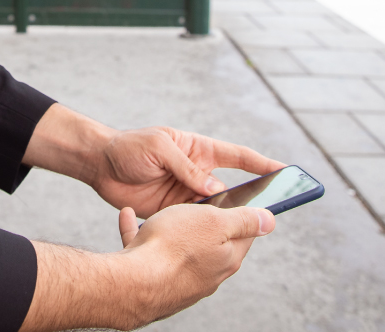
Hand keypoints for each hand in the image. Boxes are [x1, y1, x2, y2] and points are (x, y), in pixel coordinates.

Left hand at [93, 126, 283, 217]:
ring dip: (226, 217)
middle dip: (250, 198)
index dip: (261, 163)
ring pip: (215, 209)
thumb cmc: (129, 147)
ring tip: (241, 228)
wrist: (99, 166)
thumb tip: (213, 188)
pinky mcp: (173, 212)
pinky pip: (194, 222)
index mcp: (198, 149)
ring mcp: (186, 193)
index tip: (286, 171)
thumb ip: (186, 167)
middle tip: (270, 210)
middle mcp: (196, 172)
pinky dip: (204, 229)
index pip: (237, 156)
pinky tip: (211, 237)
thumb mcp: (159, 148)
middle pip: (231, 187)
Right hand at [117, 202, 275, 322]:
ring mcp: (179, 279)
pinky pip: (146, 249)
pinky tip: (129, 216)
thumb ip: (243, 221)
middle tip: (192, 202)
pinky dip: (138, 232)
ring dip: (167, 226)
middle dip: (202, 221)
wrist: (134, 282)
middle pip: (211, 241)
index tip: (235, 198)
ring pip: (175, 246)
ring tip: (158, 210)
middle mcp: (207, 273)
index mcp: (227, 258)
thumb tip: (270, 220)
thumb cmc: (175, 246)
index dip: (242, 213)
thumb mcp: (216, 221)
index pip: (245, 234)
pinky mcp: (152, 279)